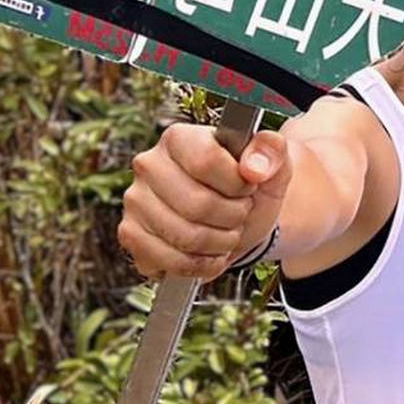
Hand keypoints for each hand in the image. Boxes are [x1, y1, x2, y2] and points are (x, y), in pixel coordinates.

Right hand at [117, 123, 291, 280]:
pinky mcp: (131, 235)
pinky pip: (169, 261)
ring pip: (186, 237)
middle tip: (240, 213)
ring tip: (227, 232)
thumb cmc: (250, 188)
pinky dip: (201, 265)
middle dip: (232, 217)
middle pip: (197, 204)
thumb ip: (272, 152)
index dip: (237, 184)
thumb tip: (253, 167)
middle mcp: (148, 165)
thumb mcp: (272, 166)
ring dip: (220, 243)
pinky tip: (211, 254)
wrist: (239, 220)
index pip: (206, 162)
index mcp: (179, 138)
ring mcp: (135, 201)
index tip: (247, 188)